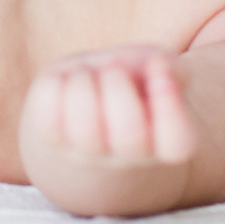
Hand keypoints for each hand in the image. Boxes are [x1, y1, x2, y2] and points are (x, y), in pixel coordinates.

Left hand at [19, 46, 198, 216]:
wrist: (80, 125)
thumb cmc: (127, 94)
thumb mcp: (150, 75)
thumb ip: (164, 66)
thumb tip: (159, 65)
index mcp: (160, 146)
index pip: (177, 143)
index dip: (171, 108)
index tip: (161, 78)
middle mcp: (124, 158)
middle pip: (129, 133)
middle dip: (120, 86)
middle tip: (113, 70)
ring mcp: (84, 152)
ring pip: (84, 122)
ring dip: (85, 81)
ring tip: (87, 76)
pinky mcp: (48, 136)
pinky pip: (47, 106)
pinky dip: (55, 82)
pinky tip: (64, 83)